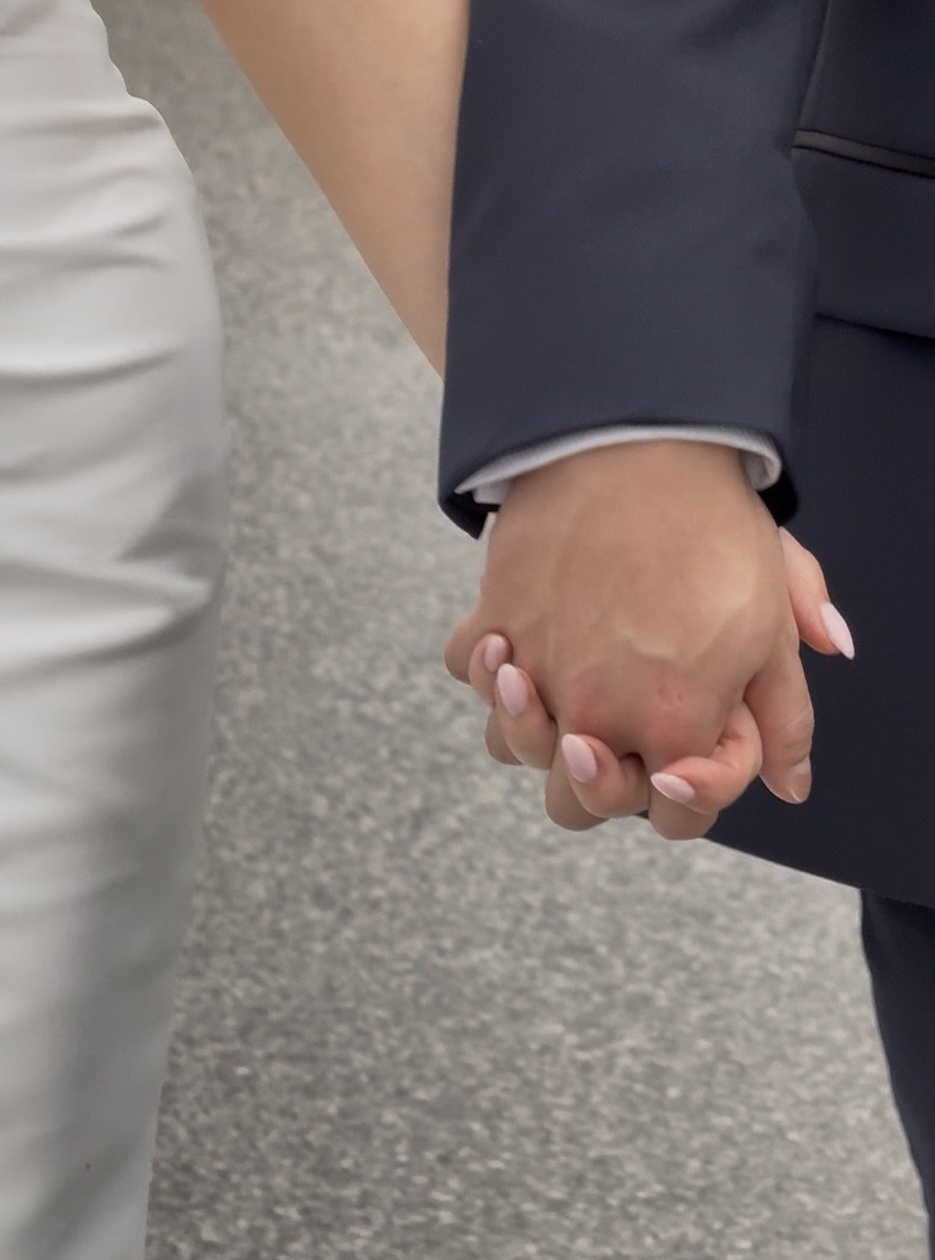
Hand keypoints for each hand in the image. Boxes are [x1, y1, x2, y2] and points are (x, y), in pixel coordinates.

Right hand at [444, 440, 854, 840]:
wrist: (638, 443)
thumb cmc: (714, 529)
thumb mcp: (772, 623)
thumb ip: (784, 715)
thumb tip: (791, 785)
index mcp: (672, 725)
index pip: (676, 816)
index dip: (692, 793)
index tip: (689, 755)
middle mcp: (593, 712)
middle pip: (576, 805)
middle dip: (603, 782)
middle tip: (619, 733)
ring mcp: (535, 669)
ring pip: (509, 746)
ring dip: (532, 726)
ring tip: (558, 684)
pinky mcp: (494, 616)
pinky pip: (467, 667)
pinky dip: (486, 659)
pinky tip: (519, 636)